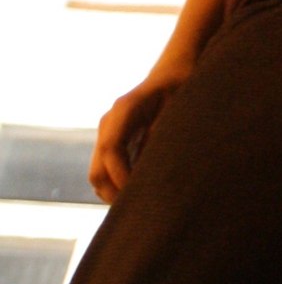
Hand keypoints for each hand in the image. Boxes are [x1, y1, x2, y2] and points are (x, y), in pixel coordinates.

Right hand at [89, 65, 191, 201]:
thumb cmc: (182, 84)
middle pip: (98, 170)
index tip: (138, 195)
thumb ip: (167, 129)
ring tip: (143, 209)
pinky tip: (140, 197)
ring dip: (115, 194)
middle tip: (142, 213)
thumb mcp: (181, 103)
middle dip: (115, 194)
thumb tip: (158, 162)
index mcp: (124, 110)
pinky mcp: (114, 141)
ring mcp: (108, 133)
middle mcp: (110, 123)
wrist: (173, 70)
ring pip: (99, 174)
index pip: (112, 150)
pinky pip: (107, 171)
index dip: (122, 176)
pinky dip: (118, 187)